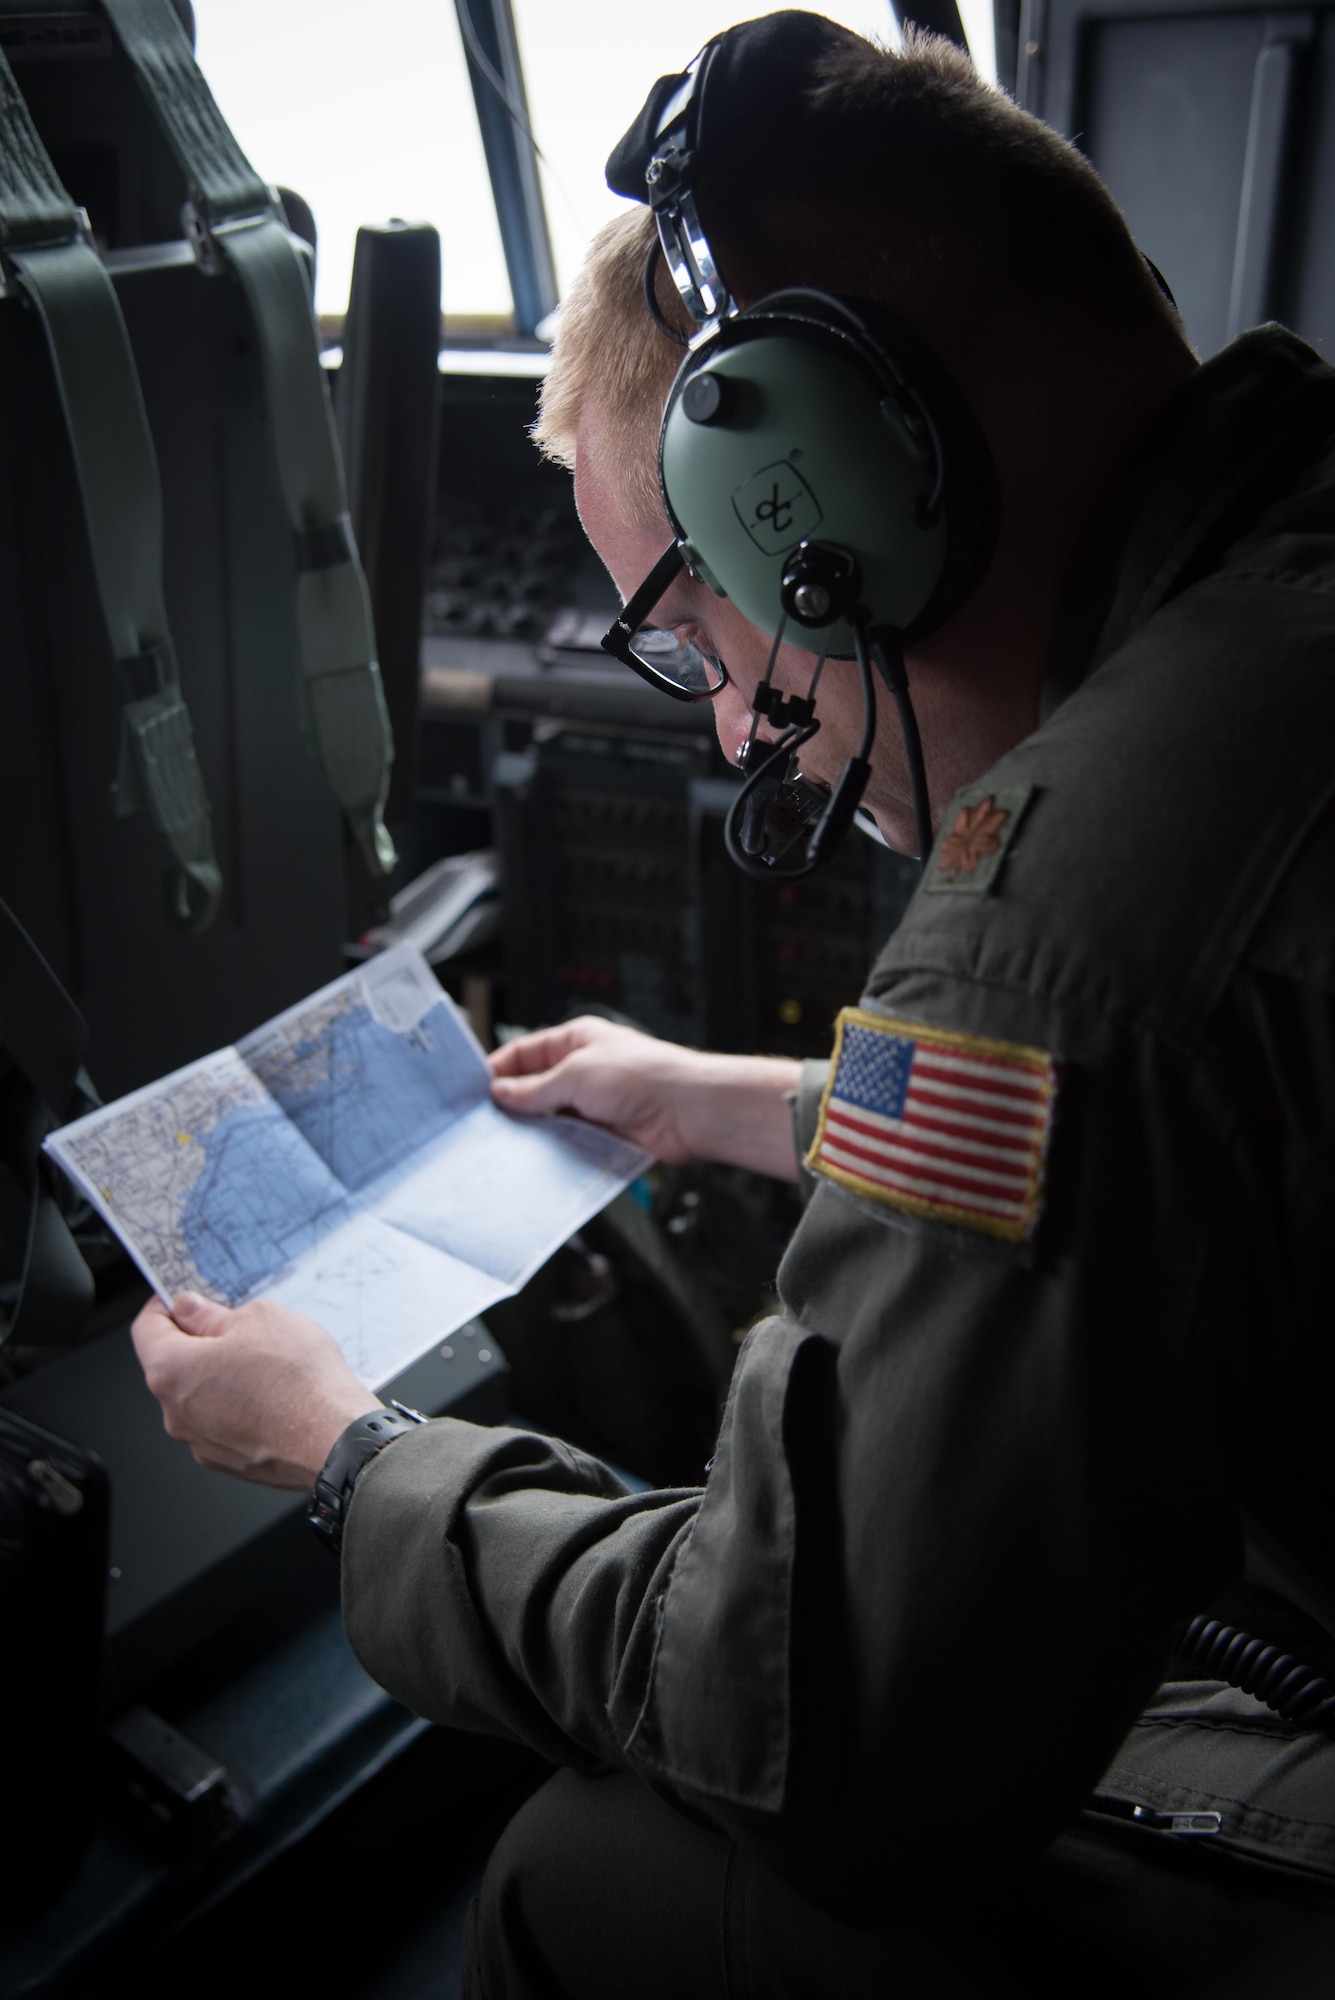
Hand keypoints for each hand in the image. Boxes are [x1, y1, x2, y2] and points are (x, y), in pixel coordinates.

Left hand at [132, 1293, 382, 1489]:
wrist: (335, 1440)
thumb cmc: (298, 1382)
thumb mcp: (257, 1319)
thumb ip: (212, 1314)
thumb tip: (191, 1310)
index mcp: (171, 1371)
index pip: (146, 1329)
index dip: (163, 1306)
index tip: (181, 1298)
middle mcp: (176, 1413)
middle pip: (173, 1365)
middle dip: (199, 1341)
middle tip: (236, 1326)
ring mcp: (200, 1442)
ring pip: (199, 1396)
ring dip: (220, 1376)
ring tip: (266, 1364)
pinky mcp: (227, 1460)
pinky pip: (222, 1422)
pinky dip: (238, 1406)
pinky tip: (273, 1394)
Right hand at [489, 1018, 801, 1179]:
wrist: (690, 1113)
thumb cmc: (647, 1076)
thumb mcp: (577, 1074)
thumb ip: (536, 1088)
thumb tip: (502, 1093)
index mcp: (577, 1042)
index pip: (525, 1053)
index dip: (498, 1070)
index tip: (473, 1091)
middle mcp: (584, 1072)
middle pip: (534, 1089)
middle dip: (512, 1105)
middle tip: (483, 1123)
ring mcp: (594, 1105)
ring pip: (549, 1120)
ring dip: (533, 1132)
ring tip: (505, 1145)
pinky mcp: (604, 1135)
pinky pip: (568, 1144)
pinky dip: (553, 1152)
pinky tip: (536, 1160)